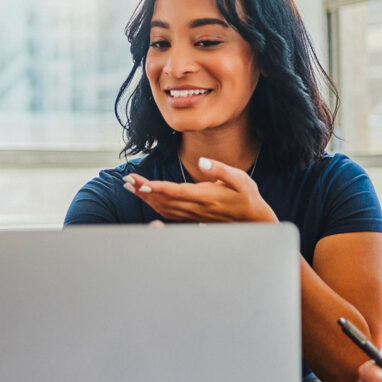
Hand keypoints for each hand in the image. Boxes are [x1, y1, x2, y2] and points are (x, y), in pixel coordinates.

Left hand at [121, 157, 276, 222]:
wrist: (254, 219)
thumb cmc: (247, 196)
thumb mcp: (240, 178)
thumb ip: (220, 170)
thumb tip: (202, 162)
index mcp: (206, 196)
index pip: (176, 192)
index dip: (158, 189)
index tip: (142, 184)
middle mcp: (196, 208)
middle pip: (164, 200)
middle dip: (144, 191)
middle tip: (127, 180)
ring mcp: (193, 215)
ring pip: (164, 208)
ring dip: (146, 198)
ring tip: (130, 187)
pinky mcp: (192, 218)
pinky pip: (169, 213)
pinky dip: (154, 206)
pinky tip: (146, 199)